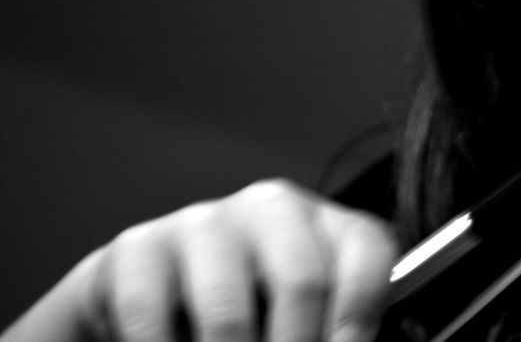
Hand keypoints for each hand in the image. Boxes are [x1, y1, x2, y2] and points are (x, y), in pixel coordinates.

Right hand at [2, 179, 397, 341]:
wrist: (160, 296)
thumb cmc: (254, 311)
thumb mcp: (302, 314)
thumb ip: (328, 329)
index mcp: (324, 222)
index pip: (366, 251)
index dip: (360, 315)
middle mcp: (269, 207)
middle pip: (302, 281)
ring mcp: (202, 221)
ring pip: (227, 312)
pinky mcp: (138, 247)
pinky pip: (150, 316)